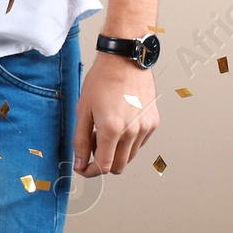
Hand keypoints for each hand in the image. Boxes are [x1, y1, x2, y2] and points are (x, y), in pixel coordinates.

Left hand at [73, 52, 159, 175]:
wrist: (124, 61)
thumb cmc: (101, 80)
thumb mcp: (83, 109)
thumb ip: (81, 139)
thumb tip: (79, 162)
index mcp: (112, 129)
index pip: (104, 166)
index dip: (90, 171)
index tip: (82, 168)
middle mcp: (132, 132)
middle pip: (118, 166)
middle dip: (102, 163)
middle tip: (91, 146)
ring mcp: (145, 129)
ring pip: (129, 156)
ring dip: (115, 152)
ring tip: (103, 131)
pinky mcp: (153, 124)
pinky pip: (139, 143)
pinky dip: (127, 141)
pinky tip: (118, 124)